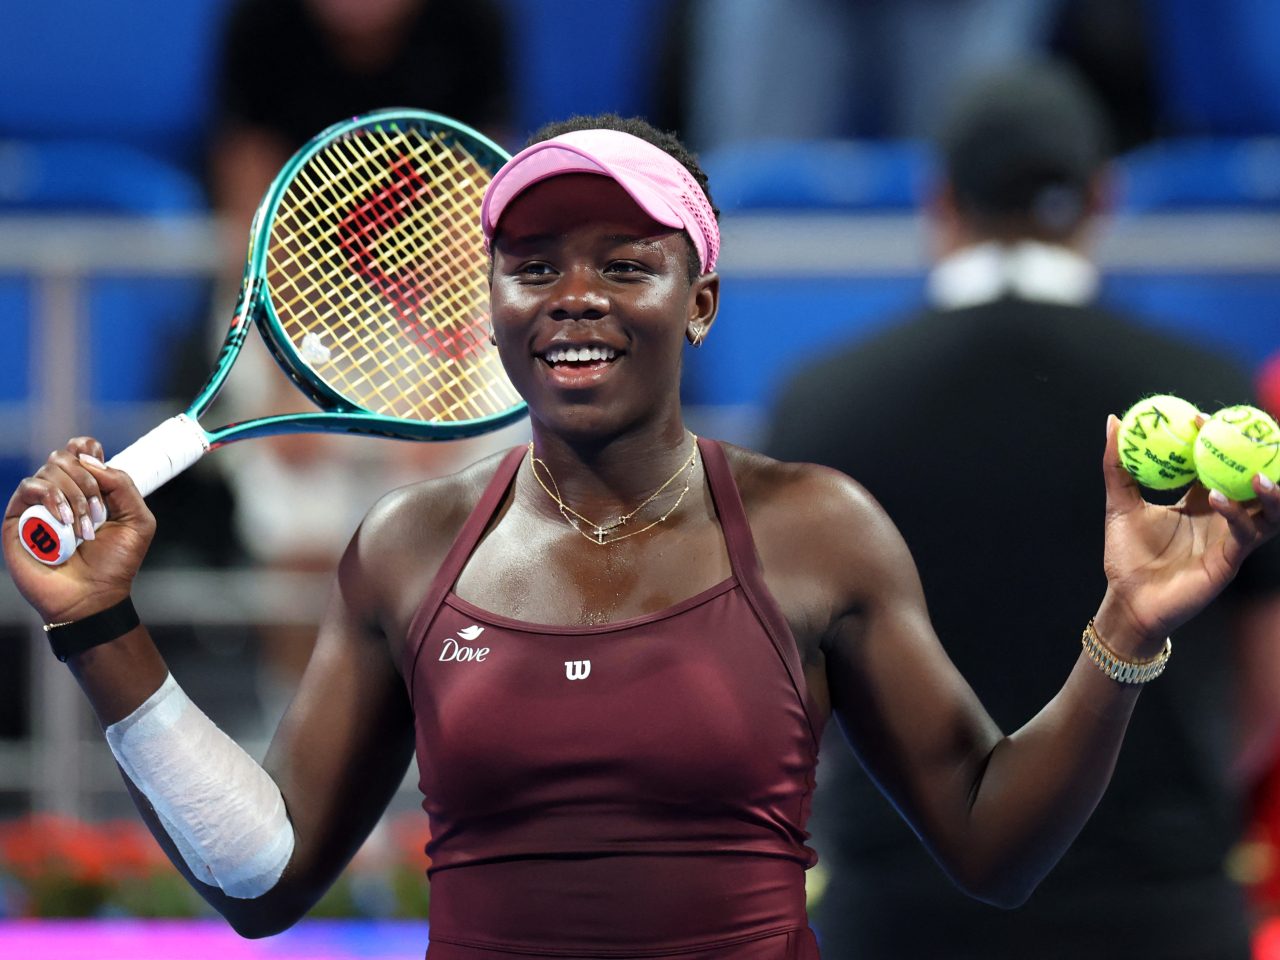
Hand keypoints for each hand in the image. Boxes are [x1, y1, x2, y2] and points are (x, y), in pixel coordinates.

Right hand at [2, 438, 154, 623]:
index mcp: (89, 488)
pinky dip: (51, 498)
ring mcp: (38, 504)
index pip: (81, 450)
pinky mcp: (18, 518)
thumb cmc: (115, 563)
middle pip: (65, 456)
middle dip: (87, 481)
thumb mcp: (137, 520)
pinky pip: (29, 487)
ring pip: (49, 469)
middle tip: (98, 514)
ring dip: (73, 496)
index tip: (101, 466)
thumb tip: (90, 458)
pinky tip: (64, 522)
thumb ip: (123, 484)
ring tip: (84, 529)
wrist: (92, 597)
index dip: (88, 449)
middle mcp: (61, 492)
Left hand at [1099, 414, 1279, 654]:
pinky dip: (1237, 515)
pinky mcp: (1229, 561)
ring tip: (1259, 474)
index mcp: (1200, 503)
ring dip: (1270, 492)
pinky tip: (1219, 499)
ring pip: (1268, 512)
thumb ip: (1117, 466)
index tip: (1199, 417)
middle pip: (1256, 484)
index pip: (1218, 464)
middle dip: (1261, 460)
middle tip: (1250, 435)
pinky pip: (1244, 534)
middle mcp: (1222, 518)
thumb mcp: (1119, 504)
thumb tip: (1114, 421)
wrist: (1127, 600)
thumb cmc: (1126, 555)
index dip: (1215, 440)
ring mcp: (1230, 540)